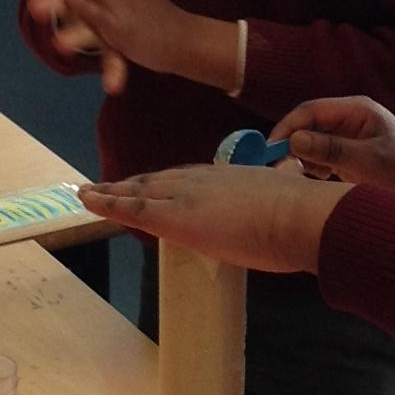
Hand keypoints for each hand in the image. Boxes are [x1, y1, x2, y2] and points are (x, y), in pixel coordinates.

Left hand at [78, 162, 351, 273]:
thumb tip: (288, 203)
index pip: (189, 178)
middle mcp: (204, 180)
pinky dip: (108, 202)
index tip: (153, 184)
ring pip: (140, 191)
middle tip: (110, 187)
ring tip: (90, 193)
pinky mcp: (176, 217)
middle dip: (133, 184)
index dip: (166, 182)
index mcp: (231, 177)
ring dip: (114, 192)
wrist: (302, 216)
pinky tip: (89, 200)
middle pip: (159, 180)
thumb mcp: (289, 198)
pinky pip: (133, 209)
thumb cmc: (305, 215)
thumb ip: (279, 200)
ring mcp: (188, 196)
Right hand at [275, 96, 394, 210]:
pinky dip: (312, 166)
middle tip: (277, 167)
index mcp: (356, 110)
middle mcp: (350, 118)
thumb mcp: (367, 161)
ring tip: (301, 175)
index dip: (287, 128)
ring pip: (311, 140)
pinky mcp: (348, 153)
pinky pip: (320, 154)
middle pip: (307, 124)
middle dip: (290, 143)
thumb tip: (293, 140)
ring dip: (301, 157)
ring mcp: (349, 136)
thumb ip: (331, 149)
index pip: (310, 110)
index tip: (270, 150)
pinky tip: (317, 178)